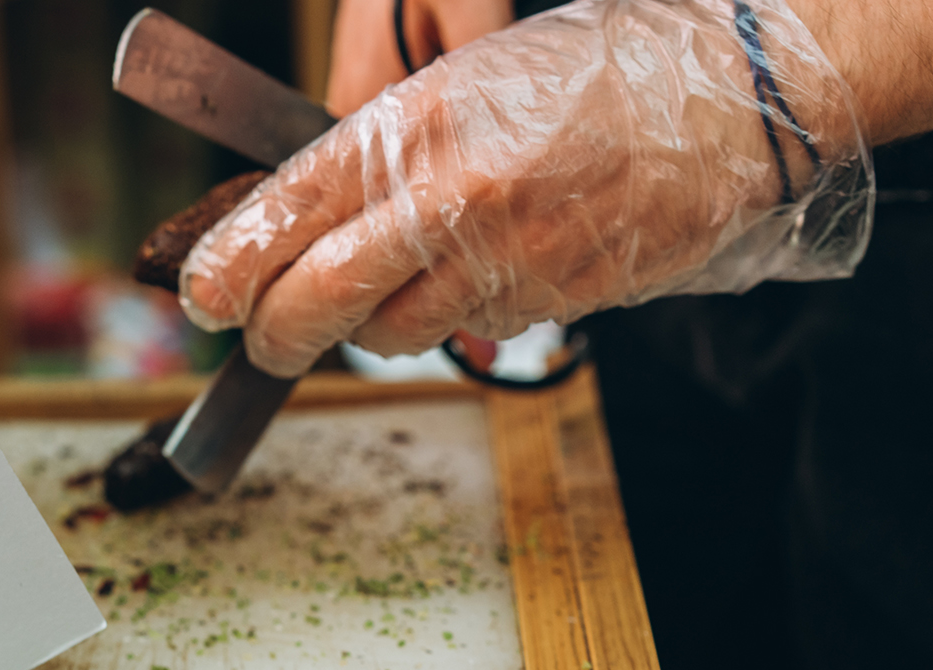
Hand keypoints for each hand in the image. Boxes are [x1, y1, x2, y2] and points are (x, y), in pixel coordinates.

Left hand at [182, 0, 870, 376]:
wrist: (730, 97)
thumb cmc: (596, 70)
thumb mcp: (467, 79)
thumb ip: (384, 147)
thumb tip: (312, 213)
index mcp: (417, 125)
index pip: (288, 208)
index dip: (232, 263)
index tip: (202, 294)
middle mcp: (450, 199)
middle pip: (321, 299)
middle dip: (274, 332)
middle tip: (257, 337)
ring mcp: (503, 259)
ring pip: (391, 332)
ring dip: (363, 328)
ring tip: (371, 295)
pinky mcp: (549, 302)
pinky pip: (465, 328)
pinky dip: (440, 319)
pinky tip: (457, 279)